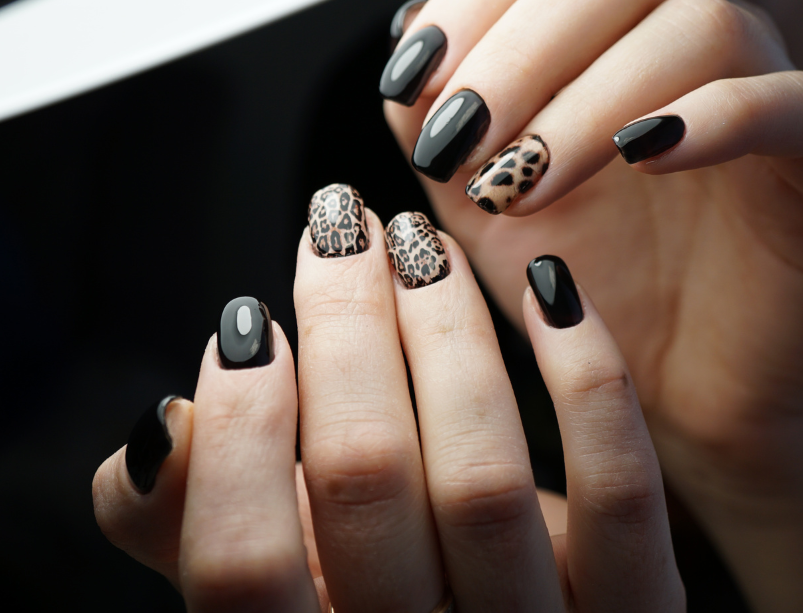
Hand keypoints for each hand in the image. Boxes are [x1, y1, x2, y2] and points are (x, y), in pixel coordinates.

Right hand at [92, 185, 684, 611]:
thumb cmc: (369, 602)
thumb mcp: (272, 578)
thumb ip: (188, 522)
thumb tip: (171, 420)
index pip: (242, 566)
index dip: (234, 436)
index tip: (246, 324)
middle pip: (365, 483)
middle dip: (344, 332)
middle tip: (337, 228)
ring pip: (482, 480)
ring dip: (445, 335)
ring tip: (418, 246)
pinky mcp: (631, 612)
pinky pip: (619, 493)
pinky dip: (586, 380)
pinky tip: (549, 289)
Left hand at [382, 0, 802, 610]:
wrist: (680, 398)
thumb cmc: (587, 293)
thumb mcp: (485, 212)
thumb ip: (441, 129)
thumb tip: (404, 37)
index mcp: (608, 44)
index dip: (474, 4)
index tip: (409, 82)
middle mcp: (686, 52)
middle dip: (522, 47)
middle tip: (461, 131)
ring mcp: (763, 96)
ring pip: (700, 28)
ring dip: (592, 100)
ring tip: (523, 184)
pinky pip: (790, 103)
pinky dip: (709, 118)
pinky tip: (638, 159)